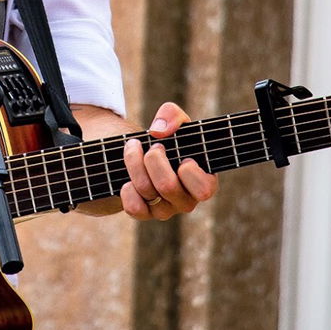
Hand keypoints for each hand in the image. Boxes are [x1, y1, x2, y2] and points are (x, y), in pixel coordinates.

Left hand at [120, 102, 217, 220]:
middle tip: (153, 147)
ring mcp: (166, 210)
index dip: (190, 171)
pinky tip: (129, 177)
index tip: (183, 156)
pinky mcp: (146, 214)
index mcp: (203, 182)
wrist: (145, 151)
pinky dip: (127, 189)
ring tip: (134, 147)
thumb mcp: (175, 121)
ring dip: (134, 163)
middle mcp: (186, 200)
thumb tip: (158, 131)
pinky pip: (134, 208)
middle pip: (167, 186)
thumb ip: (172, 115)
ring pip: (146, 191)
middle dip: (154, 159)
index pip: (203, 189)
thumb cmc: (169, 138)